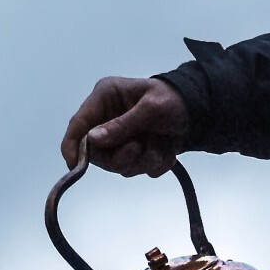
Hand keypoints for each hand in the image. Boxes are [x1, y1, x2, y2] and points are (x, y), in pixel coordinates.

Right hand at [61, 76, 188, 176]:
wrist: (197, 112)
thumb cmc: (173, 99)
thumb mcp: (149, 109)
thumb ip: (121, 125)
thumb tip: (92, 140)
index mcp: (105, 99)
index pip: (78, 125)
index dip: (72, 146)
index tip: (74, 165)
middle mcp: (107, 120)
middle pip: (97, 154)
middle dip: (120, 157)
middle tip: (138, 149)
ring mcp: (119, 139)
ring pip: (118, 166)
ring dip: (141, 161)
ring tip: (159, 145)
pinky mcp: (133, 153)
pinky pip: (136, 169)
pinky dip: (152, 164)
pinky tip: (164, 149)